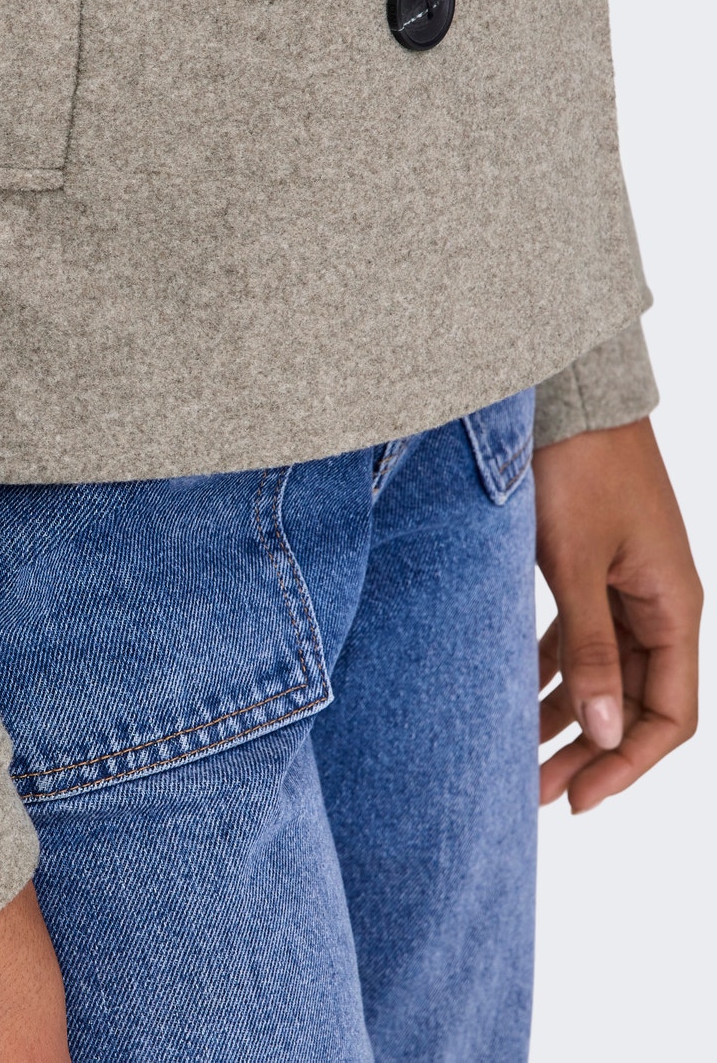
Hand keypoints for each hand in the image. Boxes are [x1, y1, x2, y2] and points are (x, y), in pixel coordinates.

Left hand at [534, 416, 701, 811]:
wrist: (567, 390)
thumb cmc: (578, 466)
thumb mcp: (576, 562)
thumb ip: (590, 648)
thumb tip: (605, 732)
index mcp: (674, 605)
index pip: (670, 715)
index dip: (629, 765)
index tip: (578, 799)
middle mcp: (659, 600)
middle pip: (634, 700)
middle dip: (589, 750)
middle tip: (534, 793)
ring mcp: (626, 581)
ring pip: (604, 671)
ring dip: (565, 713)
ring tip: (517, 755)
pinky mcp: (592, 562)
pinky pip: (580, 634)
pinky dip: (552, 666)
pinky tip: (514, 690)